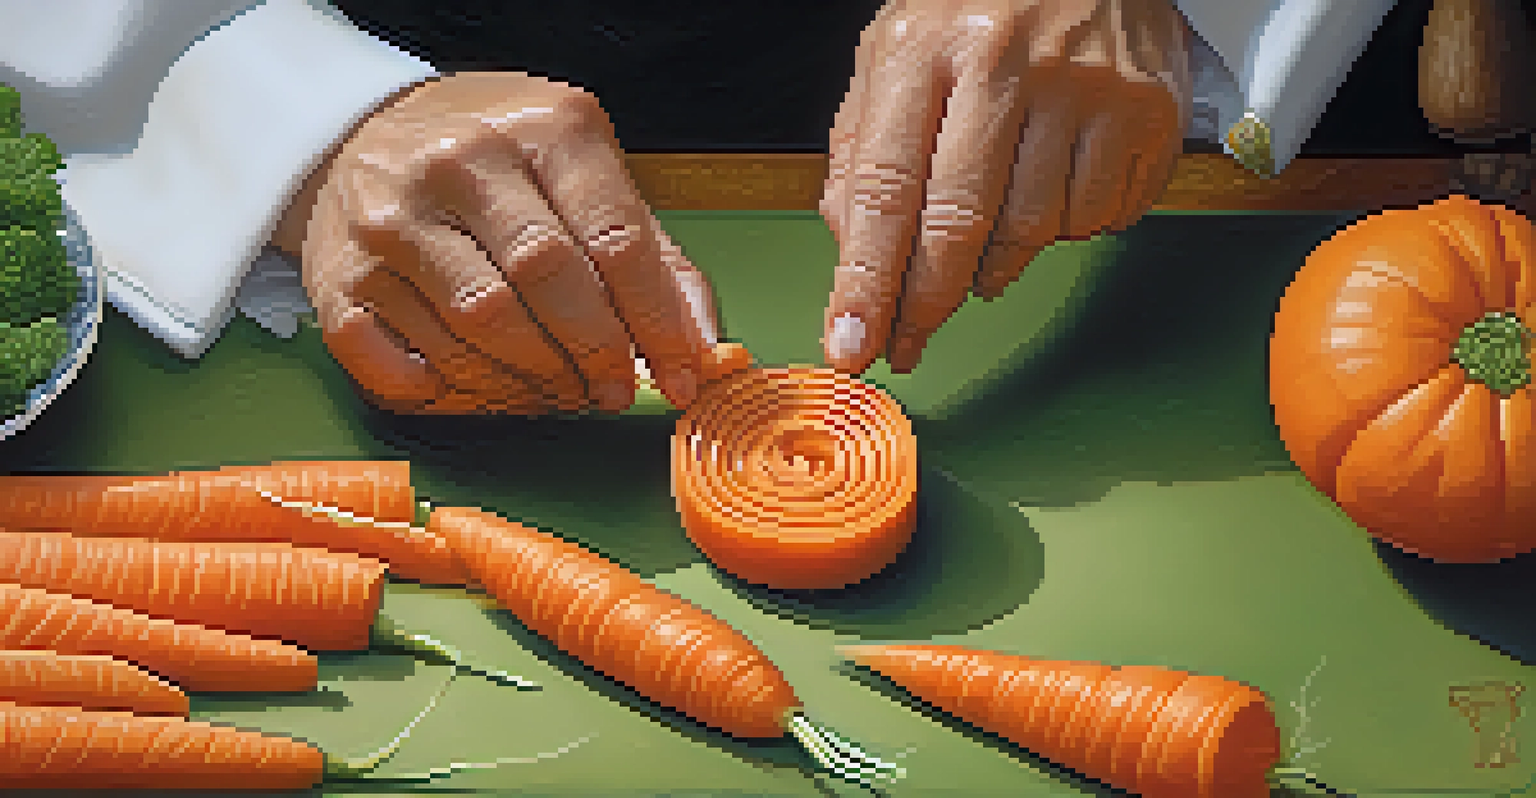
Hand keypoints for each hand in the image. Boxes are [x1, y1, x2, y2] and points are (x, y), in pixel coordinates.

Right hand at [285, 73, 719, 413]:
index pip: (615, 239)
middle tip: (616, 389)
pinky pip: (405, 365)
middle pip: (547, 281)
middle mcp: (458, 163)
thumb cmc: (496, 163)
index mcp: (540, 127)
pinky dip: (456, 393)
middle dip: (596, 353)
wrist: (363, 137)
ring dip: (535, 380)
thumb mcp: (584, 173)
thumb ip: (653, 255)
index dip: (657, 323)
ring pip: (479, 329)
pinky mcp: (338, 280)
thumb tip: (703, 347)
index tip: (682, 375)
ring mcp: (388, 222)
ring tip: (564, 390)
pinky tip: (488, 385)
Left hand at [820, 0, 1192, 373]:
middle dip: (926, 302)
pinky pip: (1099, 218)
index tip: (852, 343)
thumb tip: (851, 252)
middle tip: (908, 342)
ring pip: (1033, 231)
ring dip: (1001, 259)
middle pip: (959, 223)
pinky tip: (1055, 187)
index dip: (865, 280)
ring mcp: (1085, 87)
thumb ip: (862, 149)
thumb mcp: (896, 56)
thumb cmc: (981, 11)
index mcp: (925, 48)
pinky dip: (1069, 227)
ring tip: (991, 226)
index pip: (885, 189)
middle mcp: (1006, 63)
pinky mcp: (1148, 112)